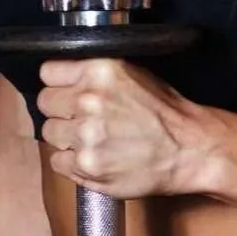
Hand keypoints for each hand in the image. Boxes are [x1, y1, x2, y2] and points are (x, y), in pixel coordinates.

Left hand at [36, 58, 229, 198]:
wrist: (190, 150)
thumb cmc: (167, 114)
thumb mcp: (134, 74)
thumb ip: (96, 74)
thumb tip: (63, 79)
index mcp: (100, 71)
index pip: (48, 72)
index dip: (58, 84)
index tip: (67, 92)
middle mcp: (89, 100)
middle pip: (46, 103)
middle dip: (62, 111)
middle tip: (84, 119)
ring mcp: (85, 134)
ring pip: (50, 133)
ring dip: (67, 138)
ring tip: (94, 140)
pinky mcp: (86, 164)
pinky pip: (57, 161)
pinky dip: (72, 163)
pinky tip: (95, 158)